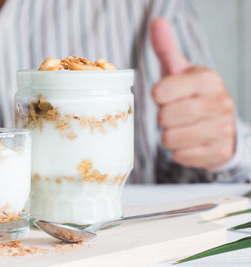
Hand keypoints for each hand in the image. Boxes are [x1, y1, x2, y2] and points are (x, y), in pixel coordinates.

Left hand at [150, 17, 235, 169]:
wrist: (220, 124)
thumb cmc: (192, 95)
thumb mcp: (180, 71)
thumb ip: (167, 49)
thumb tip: (157, 22)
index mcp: (208, 79)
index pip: (161, 93)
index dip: (158, 96)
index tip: (166, 95)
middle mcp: (220, 103)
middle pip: (164, 118)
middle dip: (163, 118)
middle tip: (175, 114)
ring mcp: (222, 130)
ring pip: (170, 139)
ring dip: (170, 135)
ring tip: (182, 127)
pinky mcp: (218, 153)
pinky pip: (180, 156)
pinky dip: (179, 151)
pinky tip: (189, 141)